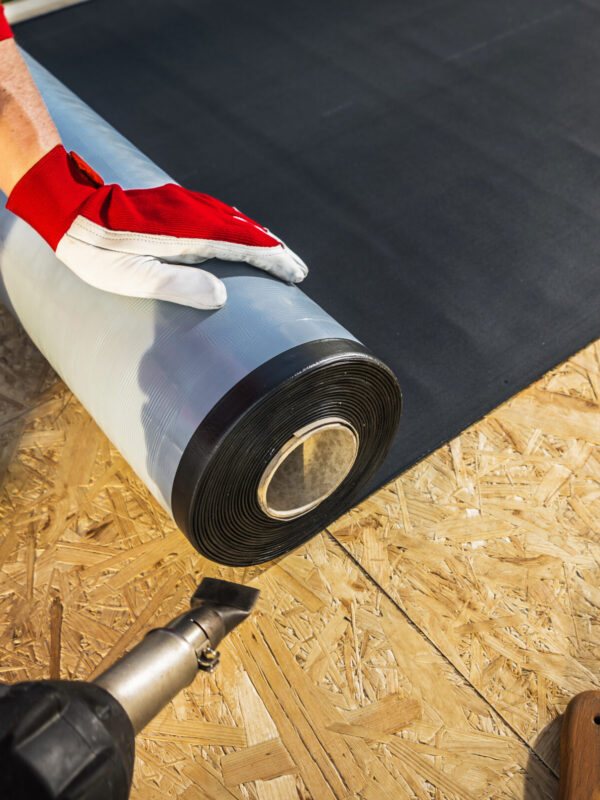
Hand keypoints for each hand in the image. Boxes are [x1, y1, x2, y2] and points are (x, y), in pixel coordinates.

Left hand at [6, 145, 307, 308]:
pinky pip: (218, 214)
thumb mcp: (129, 277)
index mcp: (186, 232)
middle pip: (245, 229)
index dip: (272, 260)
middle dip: (274, 250)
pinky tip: (239, 236)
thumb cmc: (95, 250)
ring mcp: (183, 204)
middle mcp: (191, 212)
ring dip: (259, 237)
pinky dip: (239, 227)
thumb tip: (221, 296)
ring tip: (277, 255)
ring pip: (234, 218)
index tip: (295, 274)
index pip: (243, 245)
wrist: (66, 207)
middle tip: (297, 270)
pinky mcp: (174, 203)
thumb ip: (176, 285)